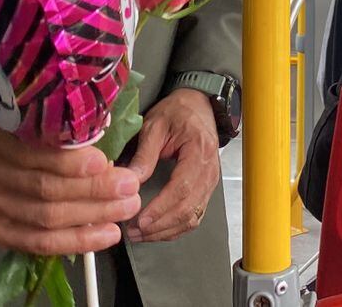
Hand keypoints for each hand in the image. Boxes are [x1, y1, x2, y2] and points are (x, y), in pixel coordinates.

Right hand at [0, 103, 140, 255]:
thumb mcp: (12, 111)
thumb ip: (48, 122)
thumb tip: (103, 132)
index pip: (32, 153)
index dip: (69, 161)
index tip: (105, 161)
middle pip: (43, 188)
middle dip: (93, 190)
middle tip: (129, 186)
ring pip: (44, 218)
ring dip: (92, 215)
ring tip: (126, 208)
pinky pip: (36, 242)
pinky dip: (75, 240)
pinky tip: (104, 234)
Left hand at [124, 87, 219, 242]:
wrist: (198, 106)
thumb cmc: (178, 112)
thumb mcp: (155, 125)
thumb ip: (144, 154)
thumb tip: (130, 180)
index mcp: (199, 151)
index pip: (181, 188)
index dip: (161, 208)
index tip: (141, 220)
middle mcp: (209, 171)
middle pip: (188, 209)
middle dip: (160, 226)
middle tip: (134, 231)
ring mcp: (210, 182)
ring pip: (192, 217)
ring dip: (167, 230)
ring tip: (141, 234)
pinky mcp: (206, 189)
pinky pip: (194, 215)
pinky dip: (176, 228)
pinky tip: (157, 231)